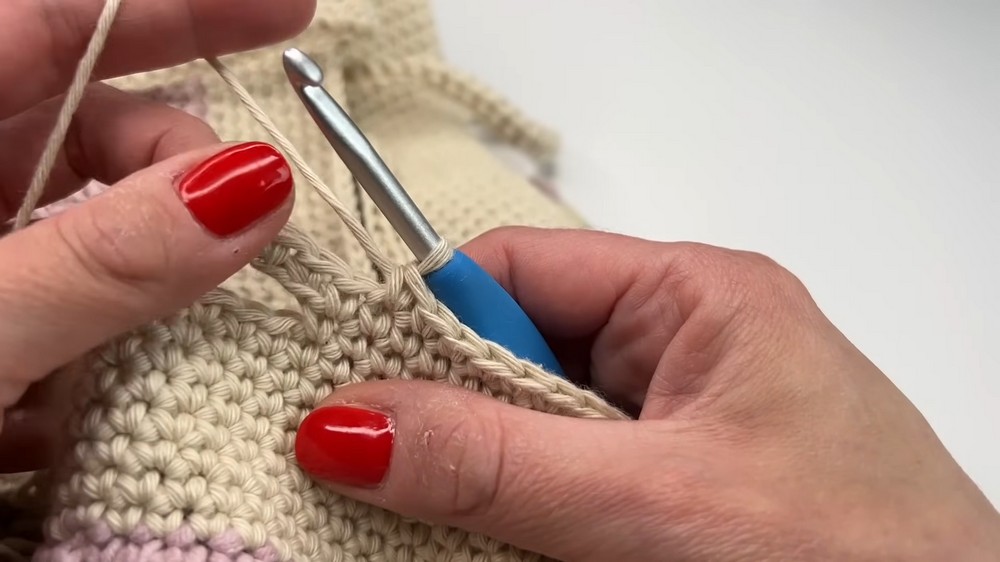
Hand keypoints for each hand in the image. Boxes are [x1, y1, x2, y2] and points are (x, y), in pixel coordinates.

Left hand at [0, 0, 316, 470]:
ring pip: (100, 222)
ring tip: (193, 335)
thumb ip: (104, 262)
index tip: (293, 10)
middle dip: (188, 165)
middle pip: (97, 122)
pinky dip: (119, 334)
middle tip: (251, 230)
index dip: (185, 6)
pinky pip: (79, 297)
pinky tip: (117, 394)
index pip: (57, 19)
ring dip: (163, 268)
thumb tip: (257, 188)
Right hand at [294, 227, 999, 560]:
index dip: (425, 318)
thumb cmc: (859, 559)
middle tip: (365, 472)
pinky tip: (492, 543)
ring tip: (421, 516)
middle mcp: (684, 345)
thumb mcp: (654, 502)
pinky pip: (567, 480)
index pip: (517, 269)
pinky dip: (520, 512)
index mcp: (697, 295)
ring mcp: (679, 422)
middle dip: (449, 413)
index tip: (346, 385)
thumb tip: (350, 425)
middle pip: (517, 351)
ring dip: (481, 473)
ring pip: (534, 425)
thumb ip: (499, 461)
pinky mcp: (677, 489)